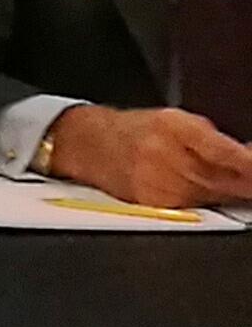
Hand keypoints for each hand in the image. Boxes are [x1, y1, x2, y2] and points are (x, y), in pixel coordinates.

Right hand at [42, 104, 251, 209]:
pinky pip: (194, 206)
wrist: (90, 146)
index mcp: (173, 128)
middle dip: (246, 182)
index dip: (249, 164)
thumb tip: (248, 156)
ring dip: (232, 191)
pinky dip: (210, 200)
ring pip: (211, 195)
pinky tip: (214, 192)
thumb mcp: (177, 120)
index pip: (223, 152)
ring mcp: (156, 184)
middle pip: (221, 179)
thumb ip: (213, 139)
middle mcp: (162, 157)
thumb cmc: (136, 130)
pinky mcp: (153, 205)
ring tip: (241, 185)